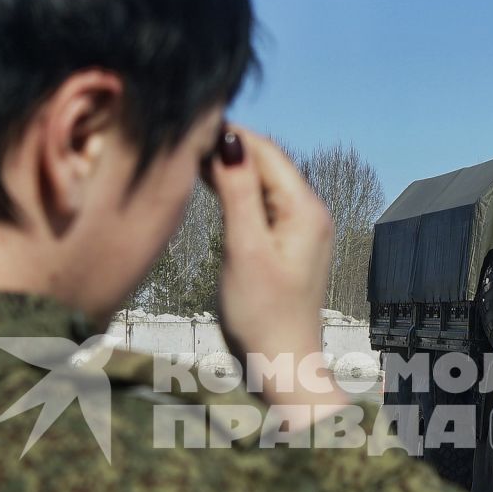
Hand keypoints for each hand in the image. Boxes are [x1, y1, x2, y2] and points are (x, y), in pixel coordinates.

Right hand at [206, 127, 348, 409]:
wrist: (282, 367)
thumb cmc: (261, 316)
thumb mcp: (244, 249)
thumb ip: (237, 192)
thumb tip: (229, 139)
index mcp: (305, 209)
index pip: (265, 151)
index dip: (228, 133)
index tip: (188, 123)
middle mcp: (310, 212)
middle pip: (266, 162)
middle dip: (228, 147)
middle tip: (182, 138)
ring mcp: (301, 229)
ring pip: (262, 182)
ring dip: (229, 168)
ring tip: (188, 156)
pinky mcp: (288, 245)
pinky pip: (262, 204)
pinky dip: (236, 192)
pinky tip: (210, 185)